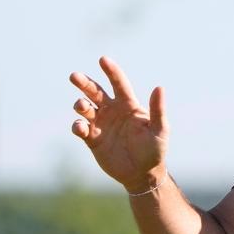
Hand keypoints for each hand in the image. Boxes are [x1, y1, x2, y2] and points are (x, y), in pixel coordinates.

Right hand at [70, 56, 167, 192]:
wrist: (142, 174)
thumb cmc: (155, 150)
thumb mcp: (159, 130)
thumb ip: (158, 110)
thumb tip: (159, 88)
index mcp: (129, 106)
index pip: (118, 84)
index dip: (111, 71)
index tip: (102, 59)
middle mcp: (113, 112)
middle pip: (96, 92)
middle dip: (84, 83)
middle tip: (74, 76)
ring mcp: (101, 124)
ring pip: (85, 108)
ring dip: (80, 104)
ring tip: (81, 106)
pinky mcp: (93, 139)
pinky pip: (81, 128)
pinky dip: (77, 125)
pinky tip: (80, 127)